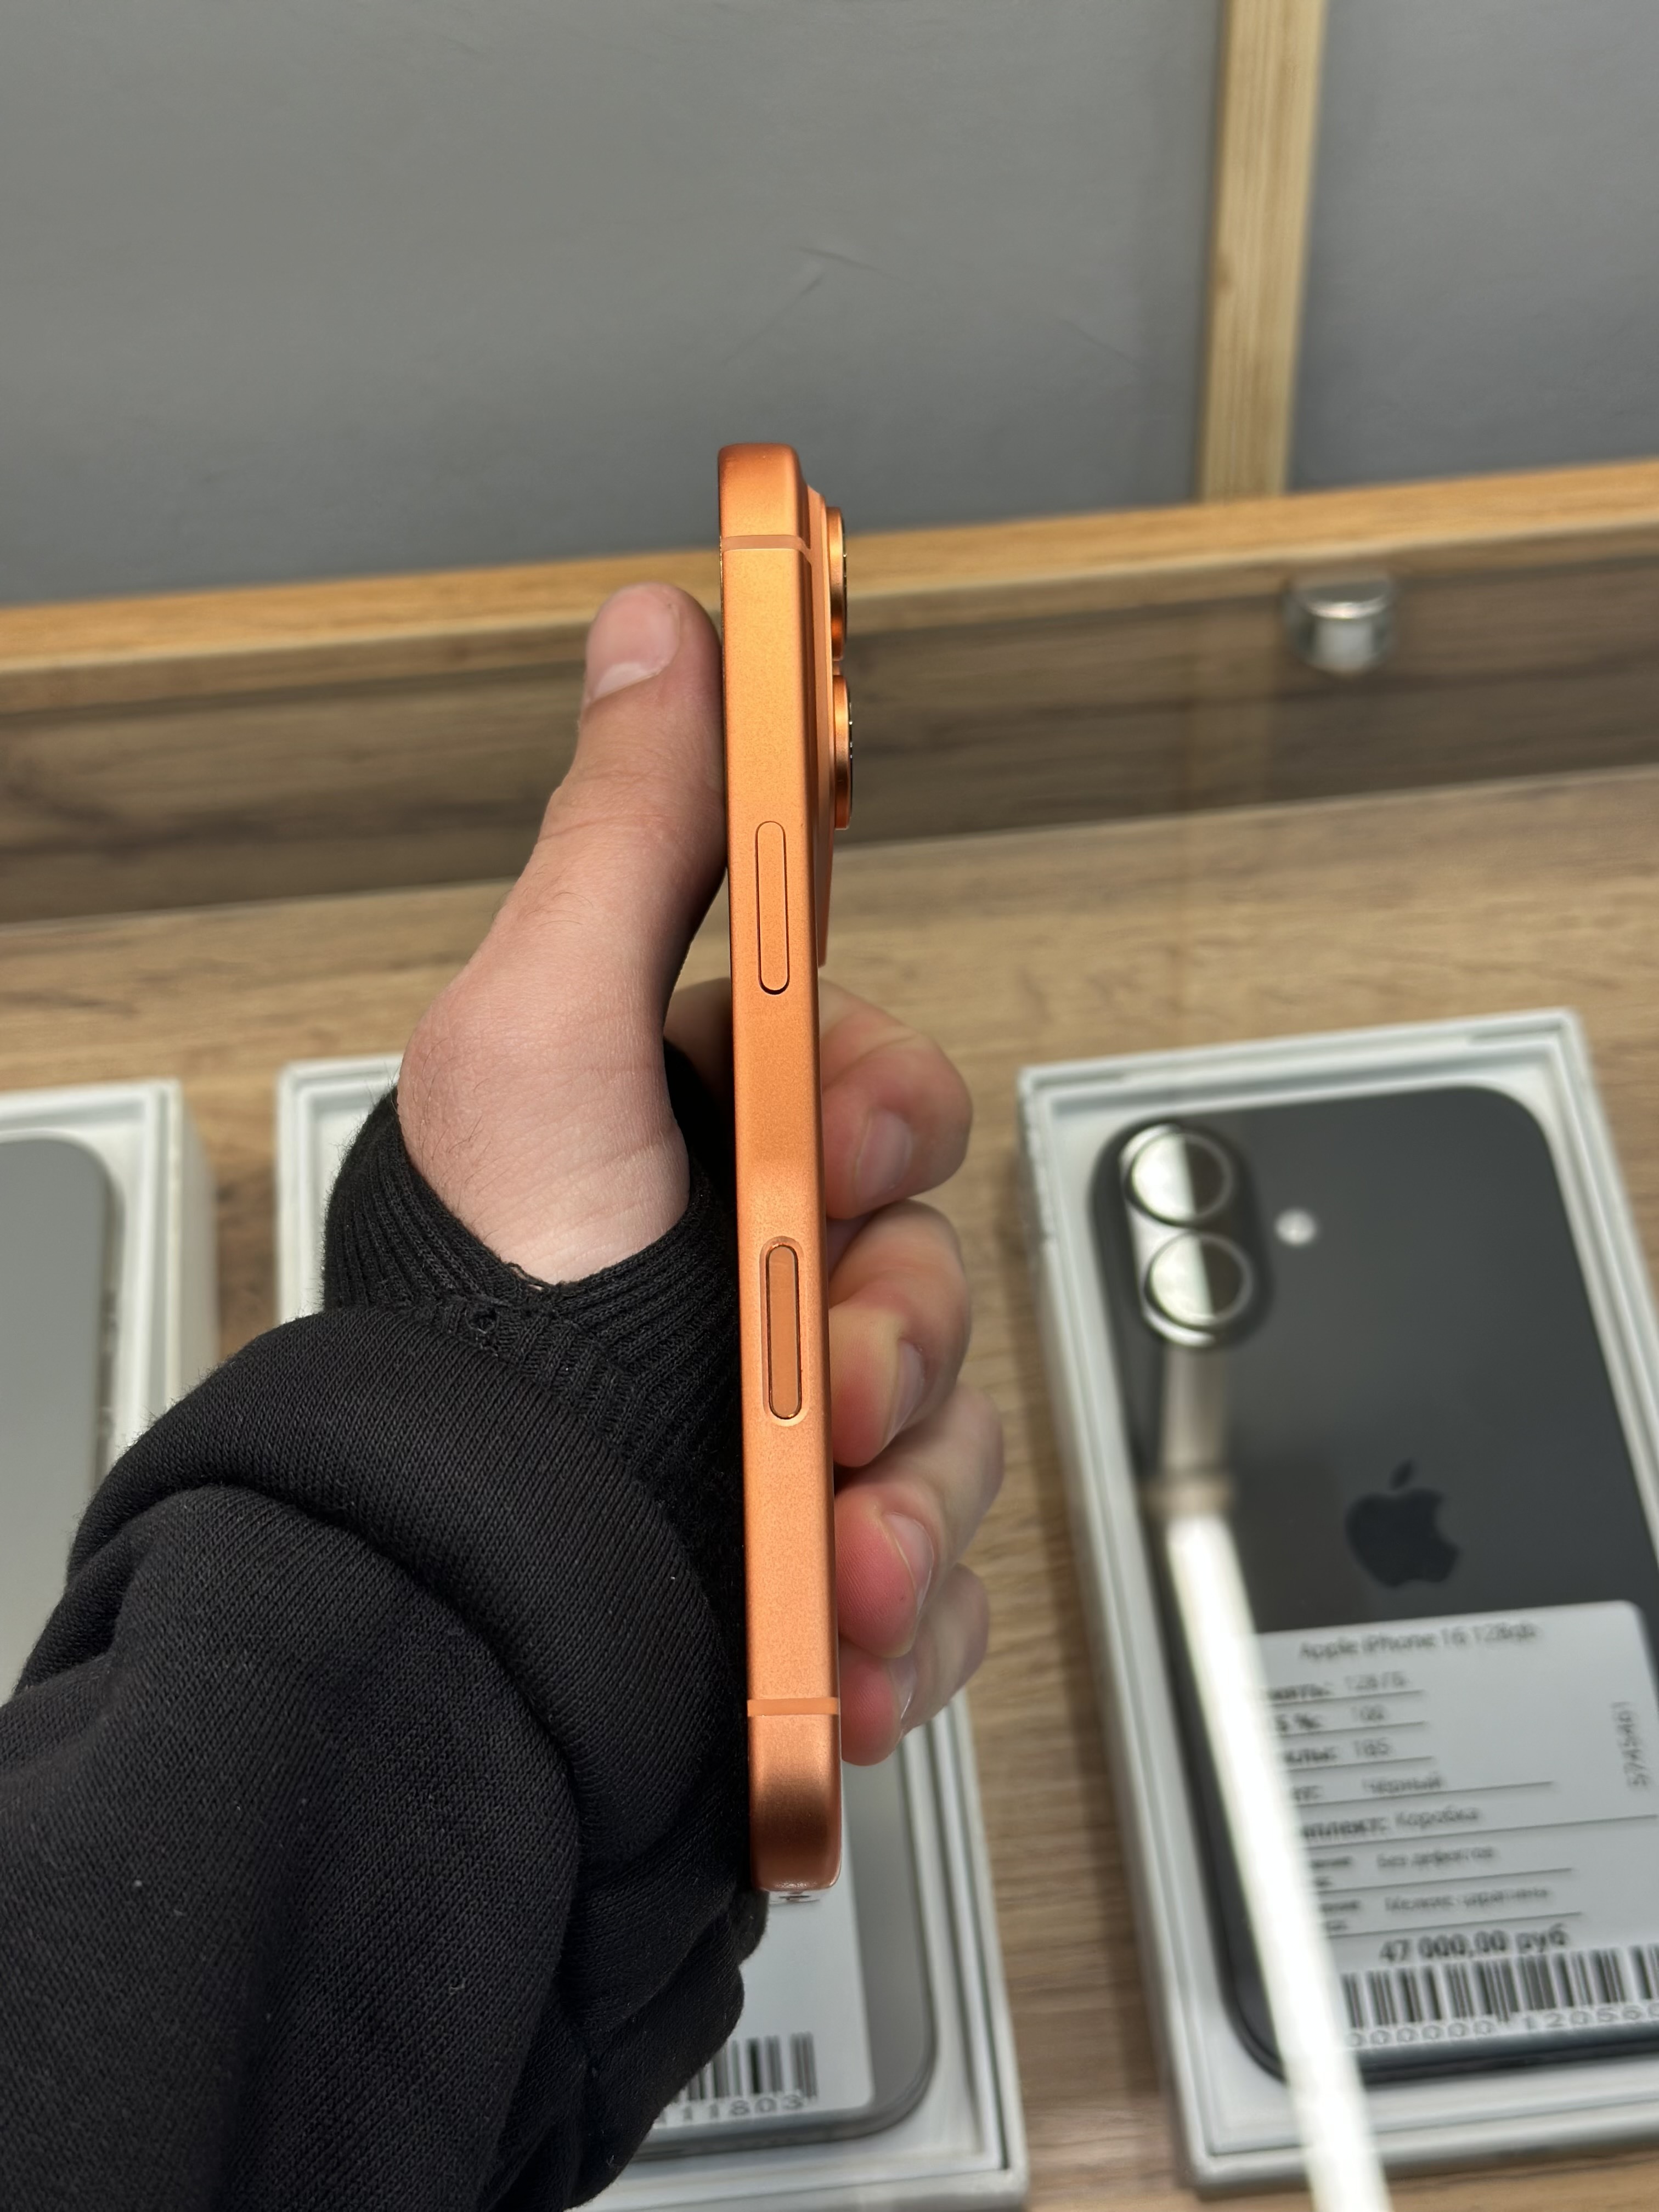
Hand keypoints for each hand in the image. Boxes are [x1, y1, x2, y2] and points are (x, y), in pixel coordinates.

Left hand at [398, 582, 998, 1762]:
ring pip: (959, 1415)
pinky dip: (911, 1609)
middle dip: (895, 1313)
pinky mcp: (839, 1563)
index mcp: (696, 1147)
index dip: (877, 1091)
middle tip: (822, 1365)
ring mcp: (803, 1426)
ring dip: (909, 1487)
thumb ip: (633, 837)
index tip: (851, 1122)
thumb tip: (661, 636)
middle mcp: (756, 1279)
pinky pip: (949, 1566)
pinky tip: (846, 1634)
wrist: (474, 1620)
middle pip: (932, 1247)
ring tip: (830, 1551)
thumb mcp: (542, 1041)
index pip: (862, 1074)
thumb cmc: (491, 1327)